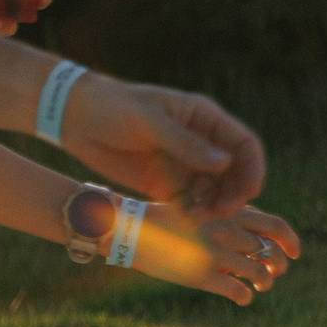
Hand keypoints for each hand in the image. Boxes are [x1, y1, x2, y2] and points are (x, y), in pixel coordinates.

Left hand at [57, 75, 264, 217]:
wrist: (73, 117)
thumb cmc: (111, 106)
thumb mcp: (147, 119)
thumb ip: (185, 142)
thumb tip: (225, 163)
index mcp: (203, 119)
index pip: (244, 145)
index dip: (253, 169)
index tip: (249, 191)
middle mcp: (200, 143)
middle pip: (235, 174)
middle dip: (234, 194)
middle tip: (222, 211)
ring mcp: (184, 164)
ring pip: (215, 192)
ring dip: (215, 207)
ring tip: (200, 217)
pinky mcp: (165, 182)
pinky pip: (190, 202)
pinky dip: (193, 213)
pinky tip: (185, 221)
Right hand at [128, 201, 299, 303]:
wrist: (126, 228)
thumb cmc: (164, 220)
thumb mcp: (201, 209)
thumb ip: (230, 219)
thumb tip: (261, 240)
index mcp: (227, 211)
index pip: (276, 226)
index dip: (292, 241)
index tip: (296, 253)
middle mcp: (226, 230)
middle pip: (273, 253)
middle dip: (279, 266)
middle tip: (272, 272)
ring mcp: (215, 253)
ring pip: (260, 274)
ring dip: (264, 283)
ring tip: (257, 285)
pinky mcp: (203, 275)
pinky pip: (241, 292)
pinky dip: (246, 297)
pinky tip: (240, 296)